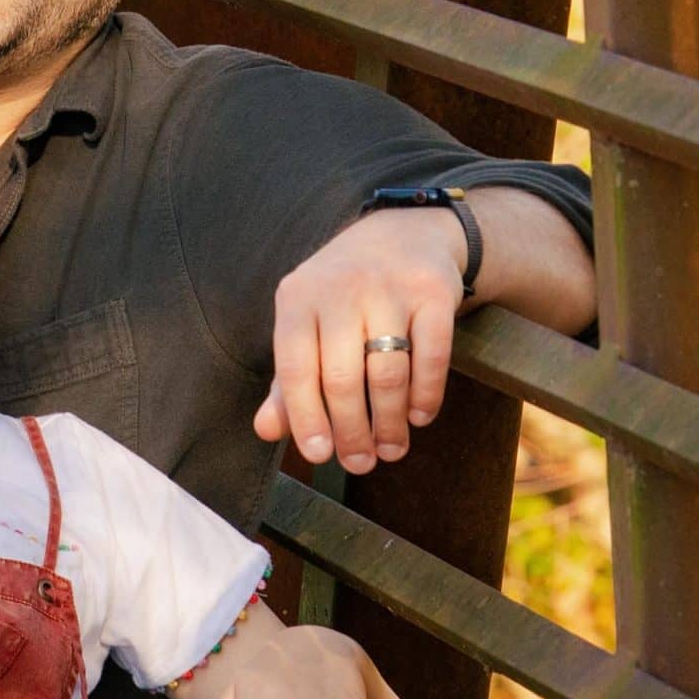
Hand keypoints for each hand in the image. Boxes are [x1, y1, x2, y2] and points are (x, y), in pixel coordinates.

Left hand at [254, 206, 465, 473]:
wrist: (404, 234)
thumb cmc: (343, 295)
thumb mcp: (306, 322)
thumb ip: (287, 379)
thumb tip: (265, 431)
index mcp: (297, 298)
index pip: (295, 368)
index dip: (305, 417)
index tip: (319, 455)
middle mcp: (340, 290)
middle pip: (342, 378)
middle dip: (352, 431)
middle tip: (360, 464)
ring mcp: (389, 289)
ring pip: (388, 374)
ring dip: (390, 422)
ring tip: (390, 450)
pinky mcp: (433, 293)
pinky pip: (432, 358)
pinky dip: (426, 395)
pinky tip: (418, 417)